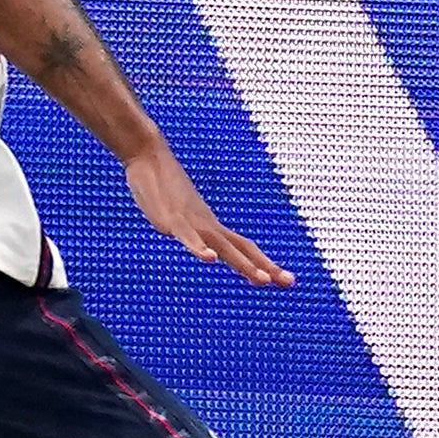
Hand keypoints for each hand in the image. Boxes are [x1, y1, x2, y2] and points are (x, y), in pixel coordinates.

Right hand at [129, 145, 293, 286]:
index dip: (264, 263)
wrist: (149, 154)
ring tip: (262, 280)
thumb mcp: (182, 214)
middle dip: (264, 267)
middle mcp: (206, 224)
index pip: (244, 247)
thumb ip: (191, 230)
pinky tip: (210, 258)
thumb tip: (199, 242)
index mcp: (211, 226)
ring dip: (242, 263)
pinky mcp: (169, 218)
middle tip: (289, 282)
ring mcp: (190, 221)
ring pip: (220, 245)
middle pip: (241, 249)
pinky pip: (186, 236)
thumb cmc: (163, 185)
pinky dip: (198, 247)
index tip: (285, 280)